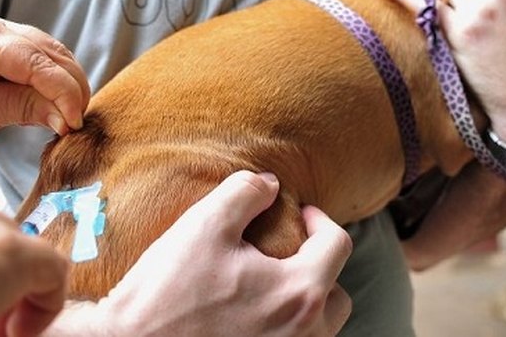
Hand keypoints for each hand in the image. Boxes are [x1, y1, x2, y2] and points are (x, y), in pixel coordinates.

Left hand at [0, 11, 91, 152]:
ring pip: (52, 56)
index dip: (62, 90)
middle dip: (70, 88)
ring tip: (71, 119)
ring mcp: (1, 35)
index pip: (35, 60)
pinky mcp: (5, 50)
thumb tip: (68, 119)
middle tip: (78, 125)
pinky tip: (59, 107)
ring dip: (67, 86)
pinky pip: (42, 63)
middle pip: (50, 53)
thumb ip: (23, 108)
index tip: (75, 122)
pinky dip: (55, 84)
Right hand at [57, 171, 352, 335]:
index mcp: (300, 293)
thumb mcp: (205, 225)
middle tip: (288, 251)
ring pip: (317, 328)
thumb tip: (270, 185)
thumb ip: (245, 193)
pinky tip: (250, 314)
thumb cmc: (168, 291)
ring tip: (269, 285)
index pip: (337, 246)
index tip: (298, 213)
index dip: (319, 220)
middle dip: (318, 268)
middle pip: (336, 295)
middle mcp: (304, 334)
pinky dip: (281, 327)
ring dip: (303, 302)